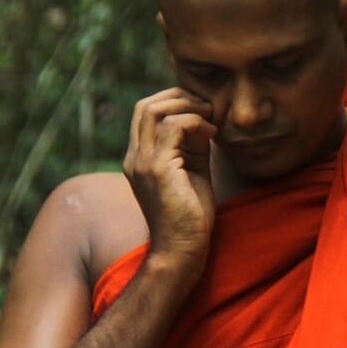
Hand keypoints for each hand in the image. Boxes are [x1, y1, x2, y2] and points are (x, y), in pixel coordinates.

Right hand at [123, 88, 217, 268]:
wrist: (182, 250)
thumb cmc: (191, 216)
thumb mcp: (193, 171)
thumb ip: (193, 145)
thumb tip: (203, 120)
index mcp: (139, 158)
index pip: (146, 113)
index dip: (175, 102)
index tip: (203, 110)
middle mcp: (134, 157)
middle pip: (145, 105)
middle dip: (180, 97)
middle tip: (207, 108)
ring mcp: (142, 162)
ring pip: (154, 110)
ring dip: (188, 107)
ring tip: (210, 118)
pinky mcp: (157, 169)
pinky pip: (172, 127)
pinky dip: (195, 122)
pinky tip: (212, 134)